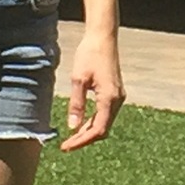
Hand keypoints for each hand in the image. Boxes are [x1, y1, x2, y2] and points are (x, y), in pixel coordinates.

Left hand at [60, 30, 123, 150]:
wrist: (103, 37)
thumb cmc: (90, 54)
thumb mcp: (78, 79)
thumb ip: (76, 104)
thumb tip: (73, 126)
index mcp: (109, 98)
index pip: (97, 129)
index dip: (81, 141)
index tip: (66, 147)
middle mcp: (117, 100)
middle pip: (103, 129)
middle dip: (84, 139)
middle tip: (66, 145)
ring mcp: (118, 96)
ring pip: (105, 122)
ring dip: (89, 131)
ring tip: (71, 136)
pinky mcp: (115, 92)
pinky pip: (106, 114)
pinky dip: (94, 121)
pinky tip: (81, 122)